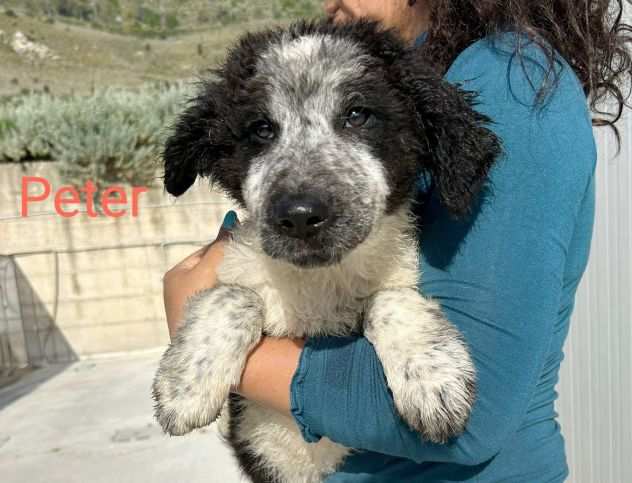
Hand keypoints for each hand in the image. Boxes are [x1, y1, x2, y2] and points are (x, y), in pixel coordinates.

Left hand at [163, 211, 237, 338]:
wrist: (202, 349)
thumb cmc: (199, 303)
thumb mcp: (208, 269)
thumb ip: (220, 246)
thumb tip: (230, 218)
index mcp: (175, 275)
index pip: (205, 252)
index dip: (225, 247)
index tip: (245, 245)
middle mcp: (179, 290)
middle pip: (211, 269)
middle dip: (229, 266)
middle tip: (249, 262)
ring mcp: (191, 308)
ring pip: (218, 286)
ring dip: (232, 282)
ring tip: (248, 279)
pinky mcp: (203, 323)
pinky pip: (220, 301)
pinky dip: (231, 297)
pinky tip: (244, 297)